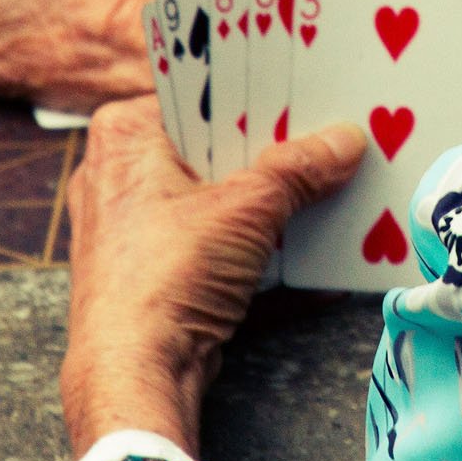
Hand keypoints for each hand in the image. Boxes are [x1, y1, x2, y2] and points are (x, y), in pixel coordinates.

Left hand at [59, 96, 365, 450]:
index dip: (251, 91)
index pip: (195, 92)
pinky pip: (213, 238)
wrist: (134, 374)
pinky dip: (254, 240)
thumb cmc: (165, 279)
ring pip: (214, 194)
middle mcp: (117, 173)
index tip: (302, 86)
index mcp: (124, 135)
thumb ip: (298, 170)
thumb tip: (344, 142)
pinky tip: (307, 239)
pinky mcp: (153, 269)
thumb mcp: (245, 210)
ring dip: (268, 198)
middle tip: (325, 132)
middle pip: (210, 145)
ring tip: (327, 181)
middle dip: (268, 147)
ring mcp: (133, 225)